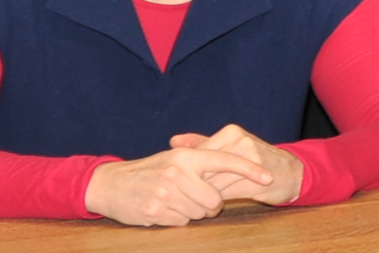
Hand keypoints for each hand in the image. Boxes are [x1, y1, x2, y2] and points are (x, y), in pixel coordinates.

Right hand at [82, 144, 277, 226]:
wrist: (110, 184)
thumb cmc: (148, 171)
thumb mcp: (173, 158)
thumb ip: (201, 161)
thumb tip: (236, 163)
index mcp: (185, 156)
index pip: (226, 160)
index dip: (250, 169)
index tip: (268, 177)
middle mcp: (177, 173)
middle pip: (215, 199)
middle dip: (212, 204)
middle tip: (198, 199)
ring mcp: (166, 193)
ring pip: (200, 212)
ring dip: (193, 211)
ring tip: (176, 200)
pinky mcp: (156, 211)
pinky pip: (183, 221)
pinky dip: (178, 218)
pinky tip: (164, 208)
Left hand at [165, 125, 303, 204]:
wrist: (294, 172)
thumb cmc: (258, 159)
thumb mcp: (232, 145)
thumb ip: (203, 142)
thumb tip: (173, 141)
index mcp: (232, 132)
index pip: (197, 154)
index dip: (189, 171)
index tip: (186, 181)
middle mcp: (241, 142)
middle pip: (203, 169)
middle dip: (196, 184)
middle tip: (192, 192)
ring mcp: (250, 160)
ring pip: (212, 182)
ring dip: (205, 194)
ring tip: (204, 199)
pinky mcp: (255, 180)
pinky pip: (225, 194)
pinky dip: (217, 201)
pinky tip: (217, 203)